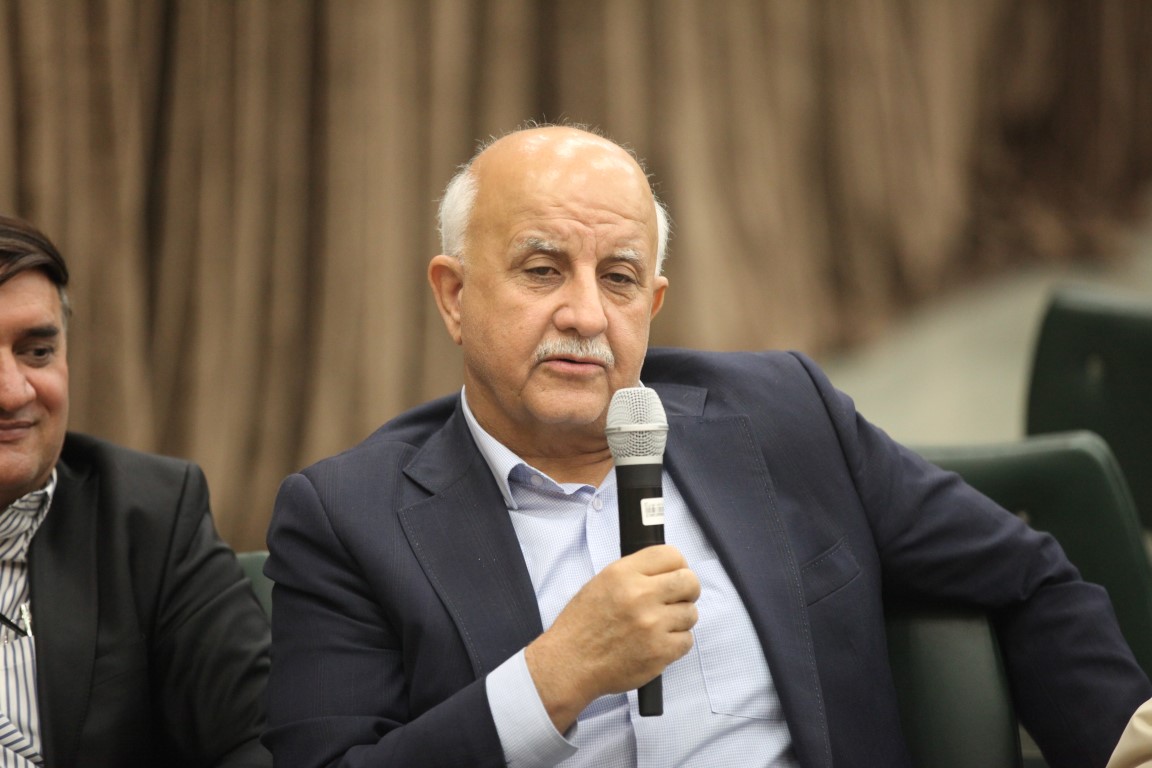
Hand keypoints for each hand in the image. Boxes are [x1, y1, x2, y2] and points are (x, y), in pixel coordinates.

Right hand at [524, 544, 699, 730]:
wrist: (569, 664)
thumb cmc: (583, 625)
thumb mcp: (601, 584)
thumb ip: (635, 574)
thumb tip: (668, 571)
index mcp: (623, 574)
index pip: (671, 555)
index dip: (678, 565)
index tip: (674, 575)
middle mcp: (639, 595)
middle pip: (690, 581)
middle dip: (687, 590)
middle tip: (676, 600)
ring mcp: (652, 625)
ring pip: (691, 613)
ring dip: (680, 620)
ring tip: (659, 626)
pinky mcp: (659, 652)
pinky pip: (687, 640)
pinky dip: (676, 643)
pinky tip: (657, 643)